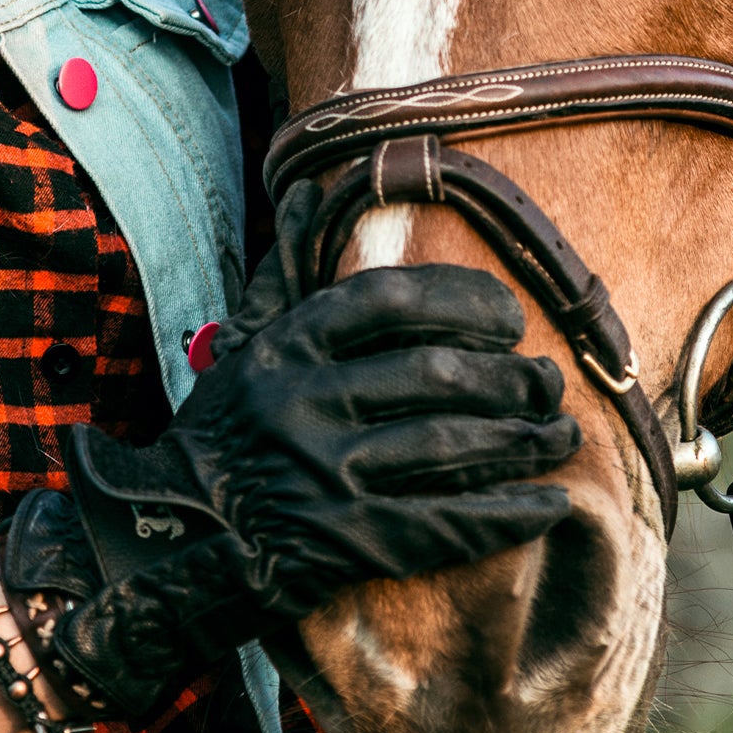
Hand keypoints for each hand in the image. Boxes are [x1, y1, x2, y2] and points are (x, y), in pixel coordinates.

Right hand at [0, 261, 578, 718]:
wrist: (170, 543)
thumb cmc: (223, 436)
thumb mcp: (243, 347)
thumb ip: (285, 274)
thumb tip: (308, 189)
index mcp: (283, 347)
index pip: (387, 300)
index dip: (460, 298)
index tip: (507, 312)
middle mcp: (303, 402)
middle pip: (434, 372)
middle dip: (509, 375)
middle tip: (548, 380)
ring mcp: (327, 474)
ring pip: (450, 445)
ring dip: (523, 439)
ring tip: (562, 434)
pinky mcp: (349, 542)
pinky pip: (447, 523)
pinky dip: (507, 514)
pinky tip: (550, 505)